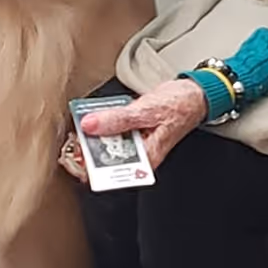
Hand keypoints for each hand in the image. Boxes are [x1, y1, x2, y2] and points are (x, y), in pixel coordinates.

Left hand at [81, 80, 206, 170]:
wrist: (193, 93)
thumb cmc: (178, 105)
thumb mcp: (146, 110)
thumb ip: (118, 119)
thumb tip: (90, 125)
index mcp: (146, 158)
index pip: (114, 173)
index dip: (92, 170)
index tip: (76, 157)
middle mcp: (140, 156)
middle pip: (107, 162)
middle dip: (88, 153)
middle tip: (74, 140)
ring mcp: (135, 144)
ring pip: (108, 148)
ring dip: (92, 139)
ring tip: (80, 130)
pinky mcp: (132, 133)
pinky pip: (112, 134)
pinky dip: (102, 127)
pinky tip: (93, 120)